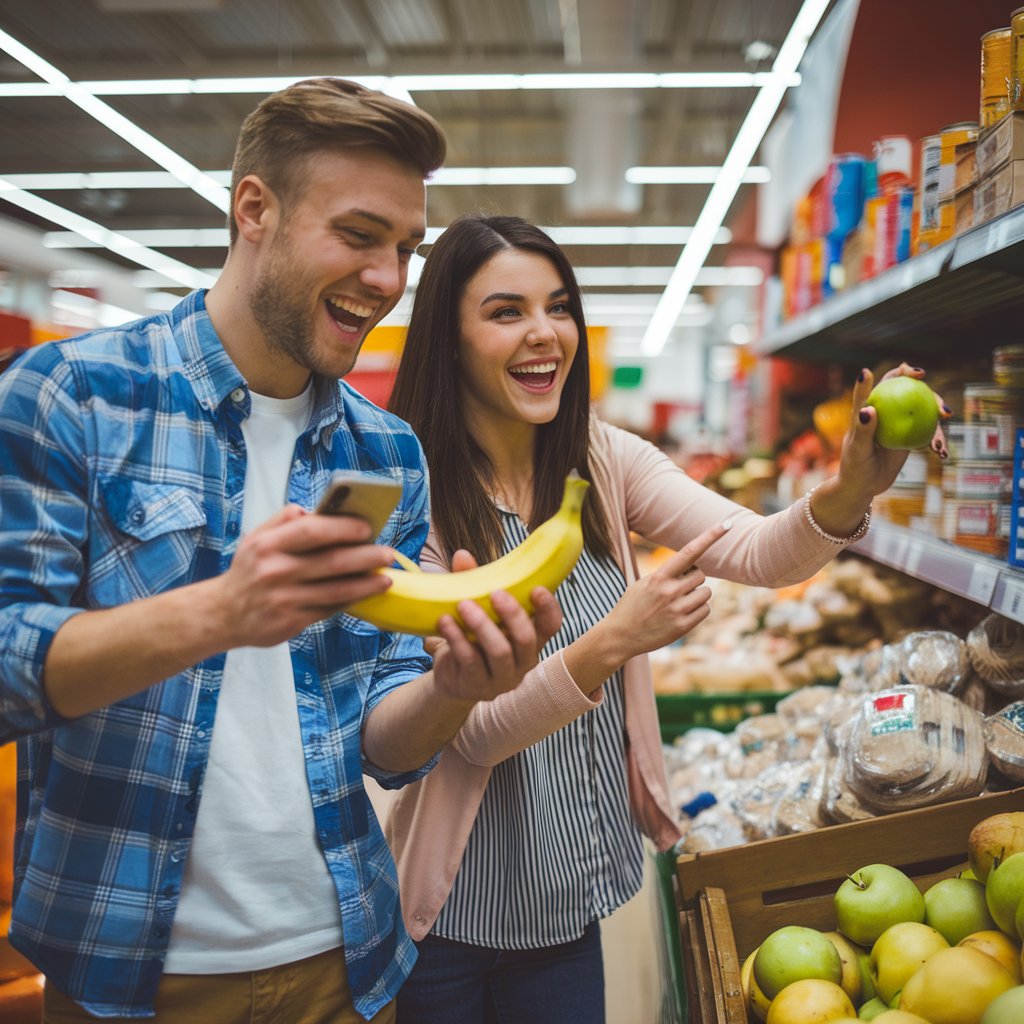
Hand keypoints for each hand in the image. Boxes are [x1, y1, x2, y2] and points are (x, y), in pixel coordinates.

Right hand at [215, 504, 396, 647]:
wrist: (221, 615)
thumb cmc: (248, 572)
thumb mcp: (255, 539)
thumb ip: (283, 521)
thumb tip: (314, 510)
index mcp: (267, 545)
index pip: (312, 530)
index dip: (344, 527)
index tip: (367, 527)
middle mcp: (274, 571)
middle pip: (331, 562)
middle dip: (366, 557)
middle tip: (388, 553)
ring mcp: (283, 599)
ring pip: (336, 590)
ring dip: (366, 584)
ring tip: (386, 578)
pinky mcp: (290, 622)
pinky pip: (329, 609)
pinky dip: (350, 601)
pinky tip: (365, 594)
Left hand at [427, 547, 562, 702]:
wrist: (450, 677)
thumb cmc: (471, 638)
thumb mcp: (475, 609)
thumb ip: (473, 583)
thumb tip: (462, 555)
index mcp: (530, 639)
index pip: (551, 625)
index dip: (548, 608)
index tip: (536, 588)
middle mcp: (523, 661)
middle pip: (527, 638)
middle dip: (513, 614)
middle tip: (495, 593)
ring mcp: (501, 678)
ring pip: (500, 651)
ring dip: (482, 625)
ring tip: (463, 605)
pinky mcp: (477, 686)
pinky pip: (470, 661)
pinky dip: (457, 639)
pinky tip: (445, 622)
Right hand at [600, 522, 728, 659]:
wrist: (620, 635)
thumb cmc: (632, 605)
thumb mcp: (644, 583)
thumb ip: (667, 574)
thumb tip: (695, 569)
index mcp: (659, 577)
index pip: (689, 552)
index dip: (710, 537)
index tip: (727, 523)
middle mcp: (670, 591)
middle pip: (701, 575)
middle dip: (693, 579)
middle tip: (677, 588)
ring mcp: (677, 610)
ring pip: (706, 593)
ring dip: (697, 596)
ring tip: (676, 604)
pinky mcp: (683, 626)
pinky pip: (705, 610)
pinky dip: (698, 610)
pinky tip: (681, 615)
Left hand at [838, 363, 950, 499]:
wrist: (863, 487)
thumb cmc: (854, 468)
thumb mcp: (857, 451)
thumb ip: (862, 431)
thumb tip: (868, 408)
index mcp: (869, 407)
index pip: (884, 384)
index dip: (901, 372)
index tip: (917, 373)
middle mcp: (886, 411)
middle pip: (911, 392)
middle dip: (930, 394)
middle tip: (941, 409)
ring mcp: (899, 423)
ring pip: (923, 411)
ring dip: (937, 418)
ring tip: (939, 440)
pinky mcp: (909, 437)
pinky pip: (928, 432)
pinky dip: (937, 440)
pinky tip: (942, 453)